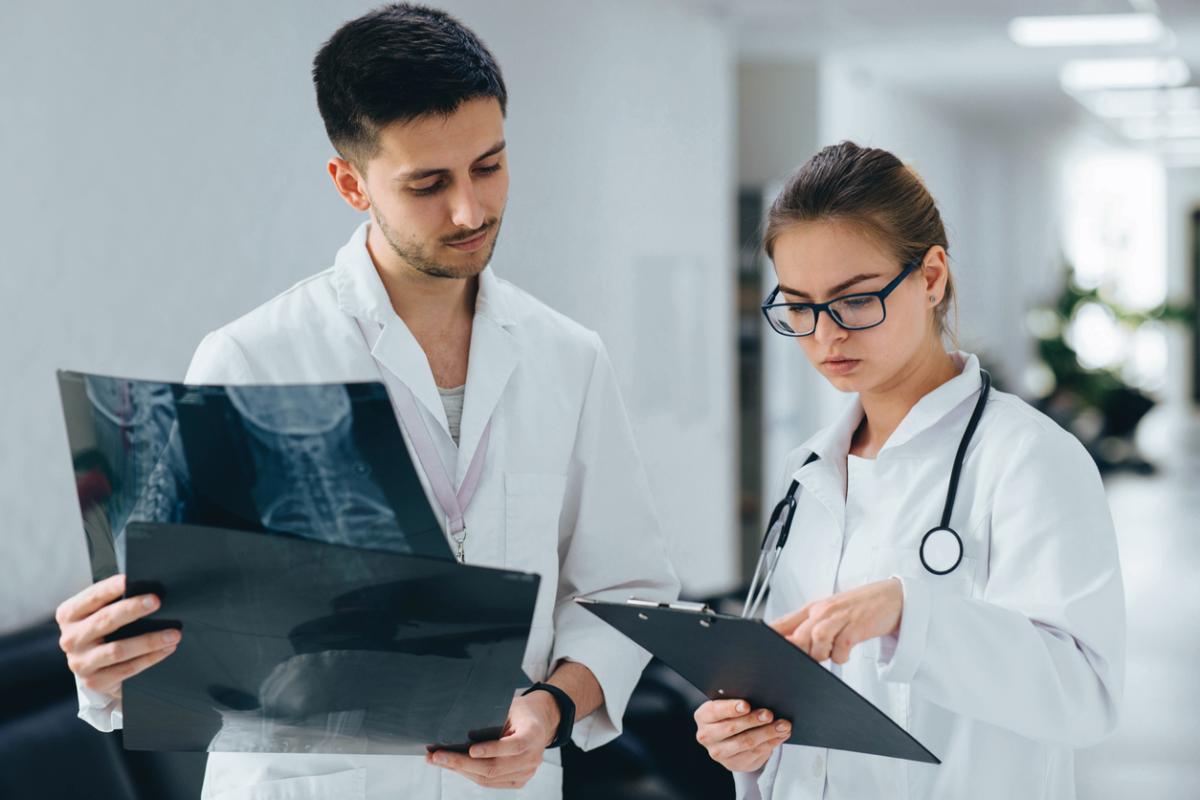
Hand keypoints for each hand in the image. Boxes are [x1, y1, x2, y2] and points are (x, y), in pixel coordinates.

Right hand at [56, 574, 180, 697]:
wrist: (94, 670)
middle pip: (105, 620)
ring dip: (150, 640)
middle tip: (156, 601)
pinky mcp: (94, 680)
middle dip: (132, 609)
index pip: (90, 598)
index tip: (129, 580)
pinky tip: (167, 648)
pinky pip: (128, 668)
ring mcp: (80, 662)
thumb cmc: (102, 633)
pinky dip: (151, 657)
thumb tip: (145, 588)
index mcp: (69, 615)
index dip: (109, 588)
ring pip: (118, 649)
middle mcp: (70, 638)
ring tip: (173, 633)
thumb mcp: (99, 614)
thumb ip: (113, 602)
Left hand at [426, 688, 558, 788]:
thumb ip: (492, 719)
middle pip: (495, 766)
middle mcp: (532, 757)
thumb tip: (460, 727)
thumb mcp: (510, 707)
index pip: (514, 745)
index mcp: (533, 734)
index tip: (471, 750)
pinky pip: (491, 782)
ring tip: (439, 761)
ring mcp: (526, 772)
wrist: (540, 723)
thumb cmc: (521, 712)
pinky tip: (455, 767)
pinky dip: (470, 775)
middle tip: (437, 756)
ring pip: (489, 778)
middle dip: (462, 763)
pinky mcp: (519, 781)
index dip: (492, 749)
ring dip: (461, 770)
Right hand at [694, 699, 790, 771]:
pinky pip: (755, 754)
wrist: (726, 738)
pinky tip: (780, 736)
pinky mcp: (733, 764)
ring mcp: (719, 753)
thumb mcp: (727, 705)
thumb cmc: (729, 715)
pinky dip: (771, 743)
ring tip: (782, 726)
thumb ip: (738, 702)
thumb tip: (760, 698)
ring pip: (746, 743)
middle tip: (769, 714)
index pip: (715, 711)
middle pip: (732, 728)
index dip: (731, 708)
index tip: (746, 705)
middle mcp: (707, 736)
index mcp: (703, 716)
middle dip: (753, 720)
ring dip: (767, 733)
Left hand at [771, 578, 902, 664]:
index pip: (784, 622)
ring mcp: (840, 618)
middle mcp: (823, 611)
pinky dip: (841, 656)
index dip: (769, 635)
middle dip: (799, 651)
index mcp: (813, 608)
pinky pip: (841, 648)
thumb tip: (791, 643)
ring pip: (816, 641)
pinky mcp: (857, 627)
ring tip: (831, 652)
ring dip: (821, 654)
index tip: (759, 647)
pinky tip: (845, 652)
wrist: (892, 597)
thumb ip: (811, 626)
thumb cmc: (859, 607)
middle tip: (806, 659)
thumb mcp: (831, 613)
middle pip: (798, 635)